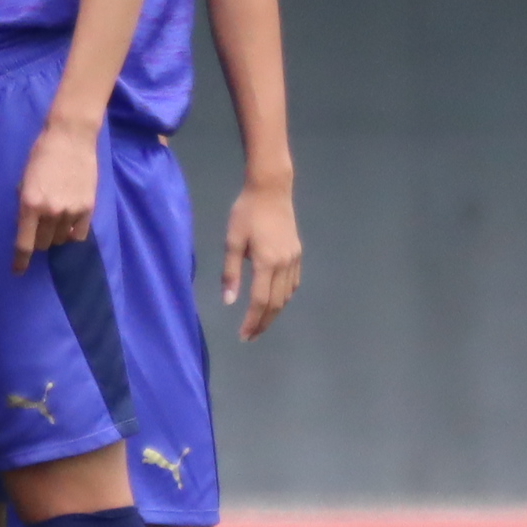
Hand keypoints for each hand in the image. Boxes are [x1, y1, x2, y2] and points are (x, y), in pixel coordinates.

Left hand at [11, 114, 100, 269]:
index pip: (24, 244)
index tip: (18, 271)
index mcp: (29, 205)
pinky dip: (72, 232)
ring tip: (56, 216)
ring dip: (55, 234)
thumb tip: (28, 224)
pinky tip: (70, 222)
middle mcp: (49, 212)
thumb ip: (25, 203)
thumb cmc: (41, 154)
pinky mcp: (88, 208)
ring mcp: (70, 211)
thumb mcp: (23, 180)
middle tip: (40, 227)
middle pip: (43, 244)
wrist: (71, 137)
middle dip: (39, 240)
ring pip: (61, 239)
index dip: (20, 261)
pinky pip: (78, 234)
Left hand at [221, 179, 303, 336]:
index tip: (243, 336)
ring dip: (274, 312)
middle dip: (263, 323)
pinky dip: (283, 297)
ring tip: (259, 322)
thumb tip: (229, 301)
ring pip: (286, 295)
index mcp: (267, 262)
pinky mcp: (297, 254)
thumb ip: (230, 272)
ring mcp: (294, 259)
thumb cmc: (246, 212)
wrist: (271, 190)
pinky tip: (274, 301)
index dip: (252, 321)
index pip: (259, 301)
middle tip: (250, 336)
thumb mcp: (232, 241)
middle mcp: (284, 265)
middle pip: (275, 303)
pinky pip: (292, 283)